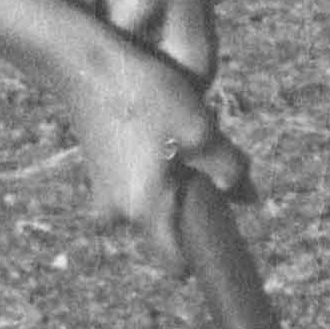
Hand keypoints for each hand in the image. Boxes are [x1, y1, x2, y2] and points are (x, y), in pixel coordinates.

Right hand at [60, 19, 249, 262]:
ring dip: (173, 180)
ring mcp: (104, 196)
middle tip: (198, 156)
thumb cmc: (146, 96)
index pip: (176, 263)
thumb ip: (227, 168)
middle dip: (191, 201)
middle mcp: (118, 213)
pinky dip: (155, 168)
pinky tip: (156, 130)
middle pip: (170, 227)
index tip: (220, 235)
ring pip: (155, 203)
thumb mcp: (201, 130)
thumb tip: (244, 196)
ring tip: (175, 136)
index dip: (202, 254)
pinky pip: (139, 186)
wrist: (84, 65)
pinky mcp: (99, 177)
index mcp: (144, 209)